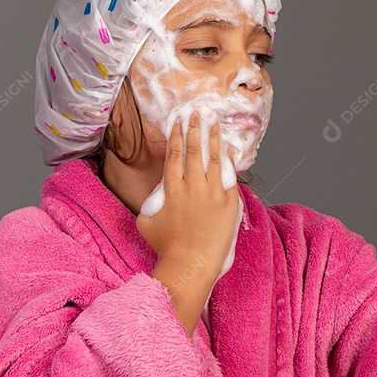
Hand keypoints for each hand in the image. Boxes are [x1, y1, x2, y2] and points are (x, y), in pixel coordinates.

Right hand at [136, 110, 240, 279]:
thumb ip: (152, 201)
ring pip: (214, 159)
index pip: (174, 154)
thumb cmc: (166, 247)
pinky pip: (230, 177)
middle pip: (194, 150)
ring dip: (213, 137)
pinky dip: (228, 160)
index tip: (178, 121)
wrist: (191, 264)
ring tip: (214, 121)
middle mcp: (193, 187)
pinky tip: (227, 148)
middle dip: (195, 128)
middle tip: (197, 112)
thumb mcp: (146, 221)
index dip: (176, 135)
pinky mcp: (229, 204)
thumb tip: (159, 191)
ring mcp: (213, 194)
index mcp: (172, 189)